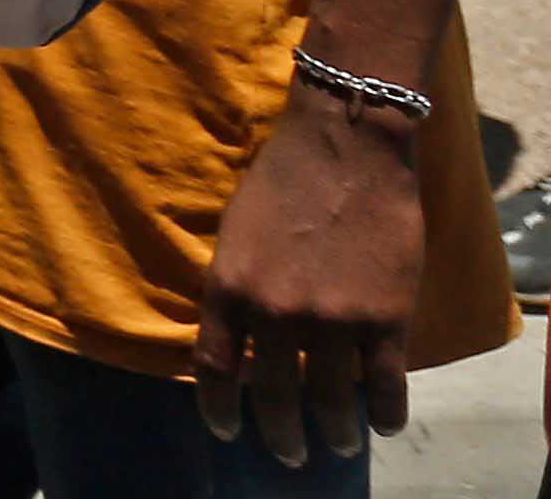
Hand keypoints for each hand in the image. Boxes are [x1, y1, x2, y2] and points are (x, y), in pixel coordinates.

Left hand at [198, 91, 423, 464]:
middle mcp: (276, 313)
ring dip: (334, 432)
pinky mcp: (385, 319)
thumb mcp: (234, 234)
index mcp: (230, 289)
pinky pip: (386, 387)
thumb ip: (236, 289)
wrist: (345, 147)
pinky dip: (386, 414)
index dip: (219, 410)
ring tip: (338, 445)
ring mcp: (333, 320)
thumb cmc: (282, 180)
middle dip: (280, 435)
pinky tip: (383, 424)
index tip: (227, 431)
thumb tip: (240, 340)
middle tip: (288, 454)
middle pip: (274, 398)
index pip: (215, 369)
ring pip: (331, 401)